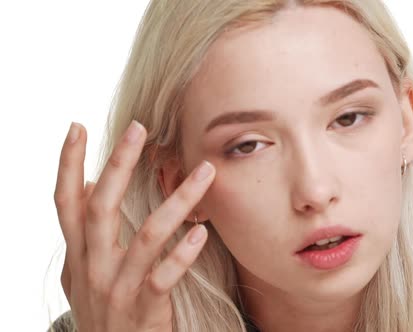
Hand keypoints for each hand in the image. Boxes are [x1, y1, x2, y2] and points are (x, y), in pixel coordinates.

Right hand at [54, 120, 214, 331]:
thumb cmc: (101, 310)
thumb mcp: (80, 273)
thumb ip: (81, 233)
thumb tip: (84, 185)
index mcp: (79, 255)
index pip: (65, 202)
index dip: (66, 164)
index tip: (78, 127)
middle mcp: (94, 268)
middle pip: (100, 208)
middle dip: (118, 165)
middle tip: (139, 128)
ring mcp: (118, 289)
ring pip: (146, 236)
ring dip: (178, 202)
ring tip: (204, 172)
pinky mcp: (144, 310)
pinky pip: (163, 277)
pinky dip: (181, 255)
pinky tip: (201, 234)